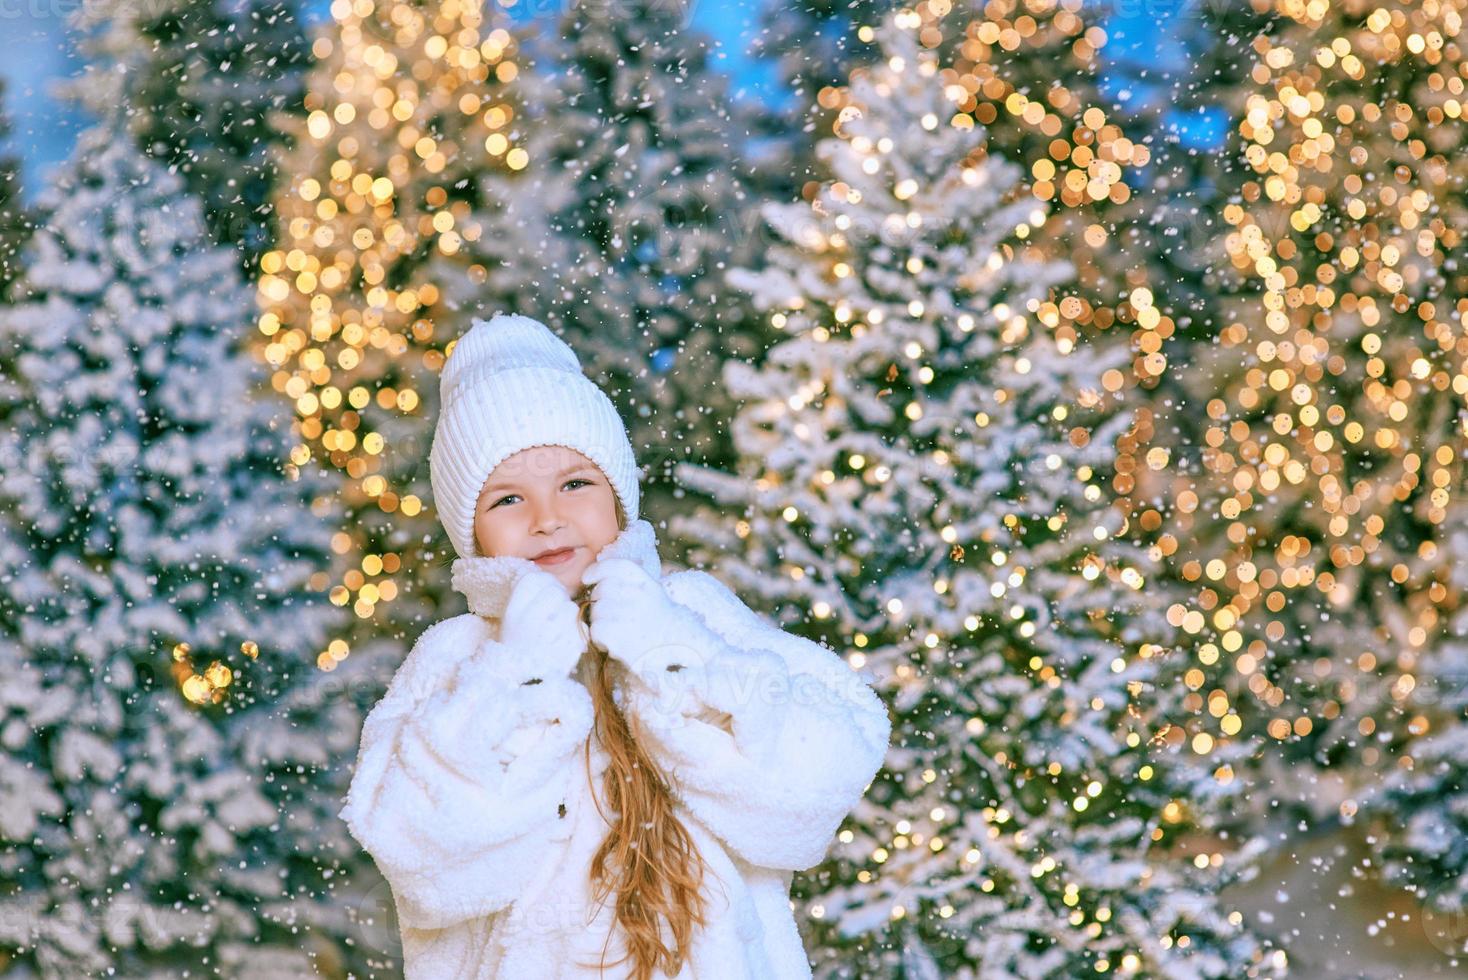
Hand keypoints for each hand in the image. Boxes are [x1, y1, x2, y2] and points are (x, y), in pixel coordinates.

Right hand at [488, 564, 587, 681]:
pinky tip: (565, 643)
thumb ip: (531, 598)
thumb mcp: (513, 619)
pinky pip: (579, 631)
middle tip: (555, 612)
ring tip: (559, 629)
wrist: (517, 681)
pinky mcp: (563, 653)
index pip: (534, 580)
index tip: (545, 593)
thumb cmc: (519, 645)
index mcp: (512, 612)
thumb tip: (553, 581)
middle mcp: (527, 623)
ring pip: (570, 609)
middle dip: (559, 599)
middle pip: (555, 592)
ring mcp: (545, 639)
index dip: (545, 582)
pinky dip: (577, 635)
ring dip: (569, 617)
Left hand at [582, 558, 711, 716]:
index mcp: (646, 582)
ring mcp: (625, 614)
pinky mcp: (616, 635)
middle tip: (617, 617)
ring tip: (621, 632)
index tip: (588, 578)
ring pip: (596, 612)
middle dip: (602, 602)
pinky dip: (601, 639)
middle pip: (601, 591)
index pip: (614, 567)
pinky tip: (616, 644)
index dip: (597, 570)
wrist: (680, 653)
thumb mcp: (654, 596)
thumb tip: (600, 578)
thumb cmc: (664, 626)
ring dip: (602, 622)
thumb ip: (631, 584)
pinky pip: (595, 630)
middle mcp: (635, 594)